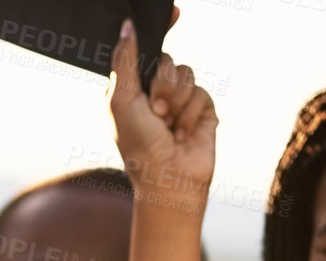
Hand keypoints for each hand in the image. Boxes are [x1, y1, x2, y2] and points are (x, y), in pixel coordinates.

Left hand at [108, 16, 216, 214]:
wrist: (169, 179)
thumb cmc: (138, 145)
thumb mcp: (122, 101)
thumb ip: (125, 63)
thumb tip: (127, 28)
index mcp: (130, 90)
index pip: (145, 52)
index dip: (159, 30)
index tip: (173, 11)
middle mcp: (154, 93)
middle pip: (169, 60)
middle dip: (163, 84)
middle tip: (155, 111)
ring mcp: (179, 101)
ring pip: (188, 74)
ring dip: (177, 101)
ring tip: (169, 125)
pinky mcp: (202, 110)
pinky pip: (203, 92)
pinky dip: (193, 112)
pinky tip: (184, 133)